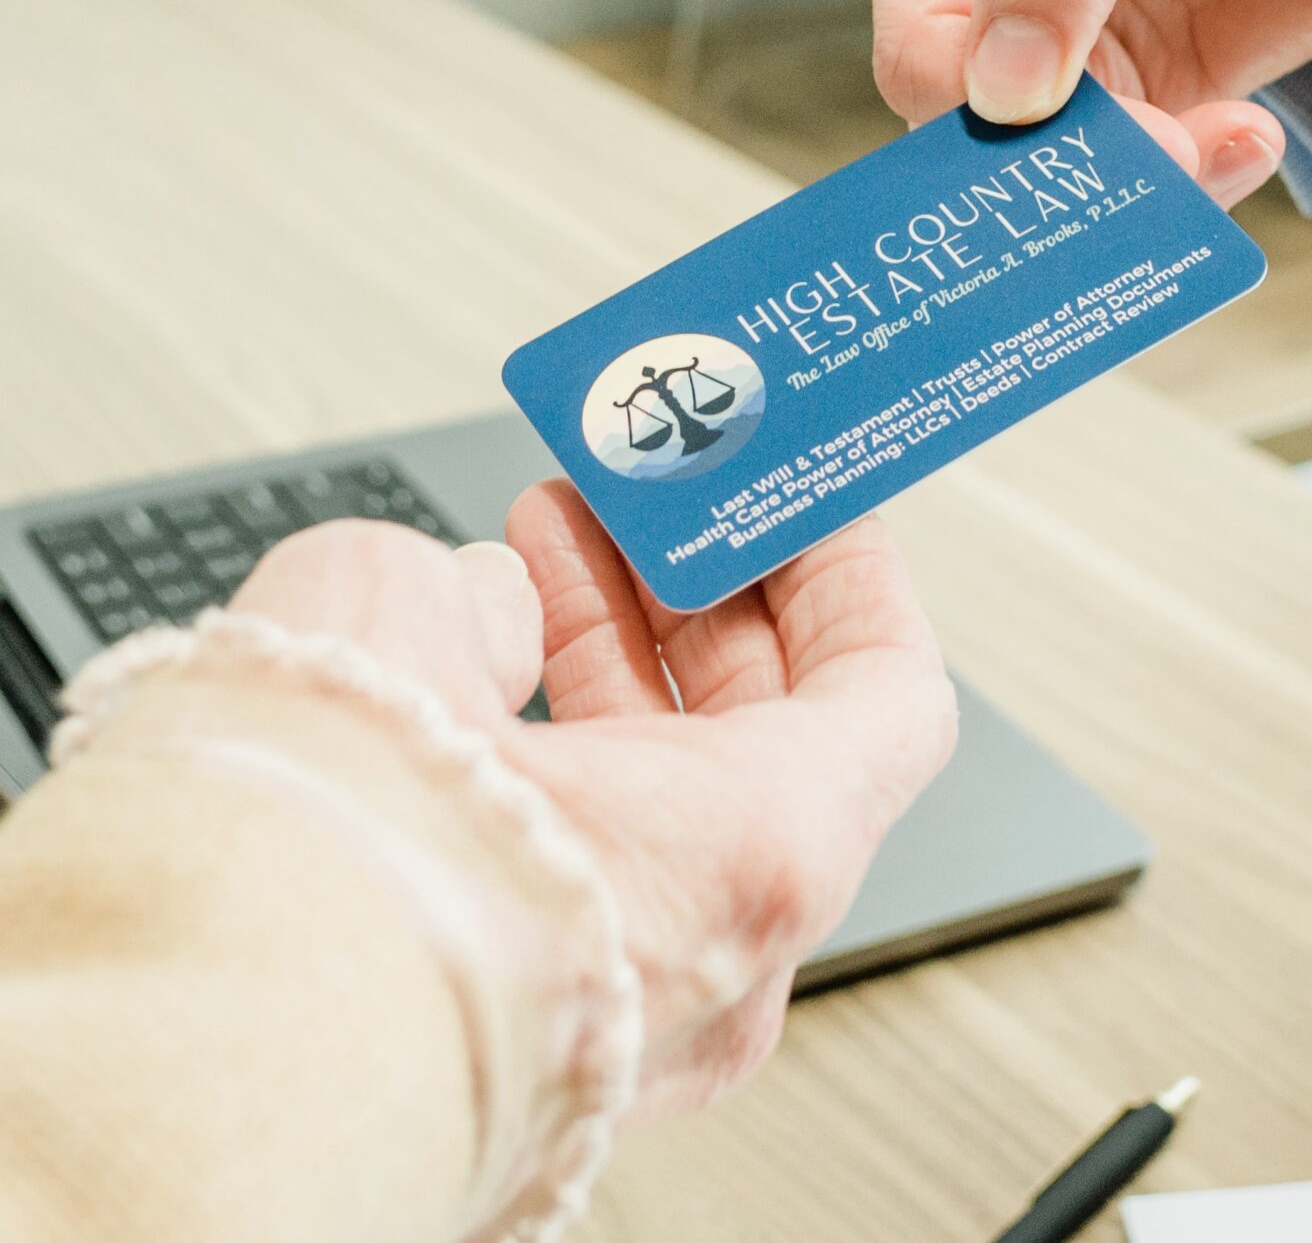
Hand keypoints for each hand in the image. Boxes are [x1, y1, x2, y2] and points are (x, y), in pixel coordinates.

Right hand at [227, 495, 956, 1120]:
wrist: (175, 1064)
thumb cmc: (318, 872)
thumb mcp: (413, 632)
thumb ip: (490, 605)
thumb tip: (497, 614)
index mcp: (757, 857)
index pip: (890, 693)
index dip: (850, 571)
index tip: (804, 494)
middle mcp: (717, 956)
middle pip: (768, 732)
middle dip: (704, 589)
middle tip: (663, 496)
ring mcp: (626, 1003)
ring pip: (666, 789)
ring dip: (615, 641)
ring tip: (560, 530)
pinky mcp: (534, 1022)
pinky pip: (587, 856)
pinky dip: (553, 735)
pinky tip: (487, 641)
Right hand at [860, 0, 1311, 205]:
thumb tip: (998, 92)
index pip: (919, 33)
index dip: (993, 106)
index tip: (1116, 127)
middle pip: (970, 117)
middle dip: (1070, 160)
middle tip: (1183, 157)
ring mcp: (1052, 22)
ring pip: (1043, 162)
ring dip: (1137, 181)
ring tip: (1237, 140)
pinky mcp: (1130, 77)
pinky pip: (1119, 171)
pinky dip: (1182, 181)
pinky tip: (1248, 137)